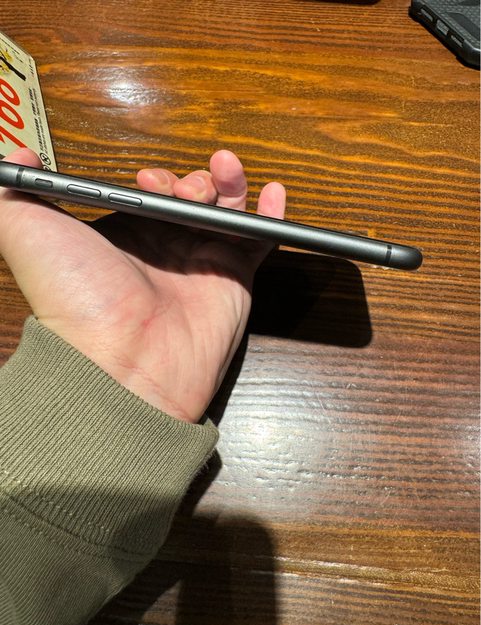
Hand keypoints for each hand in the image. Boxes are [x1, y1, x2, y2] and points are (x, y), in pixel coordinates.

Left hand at [0, 148, 284, 422]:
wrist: (122, 360)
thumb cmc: (75, 298)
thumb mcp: (27, 232)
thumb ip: (15, 189)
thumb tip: (18, 158)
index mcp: (123, 239)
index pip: (148, 194)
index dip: (155, 178)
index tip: (148, 179)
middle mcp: (164, 250)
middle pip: (191, 197)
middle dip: (193, 179)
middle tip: (186, 187)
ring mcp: (202, 263)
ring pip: (226, 209)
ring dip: (229, 181)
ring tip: (226, 166)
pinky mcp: (235, 278)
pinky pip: (260, 240)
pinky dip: (272, 215)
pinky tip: (274, 193)